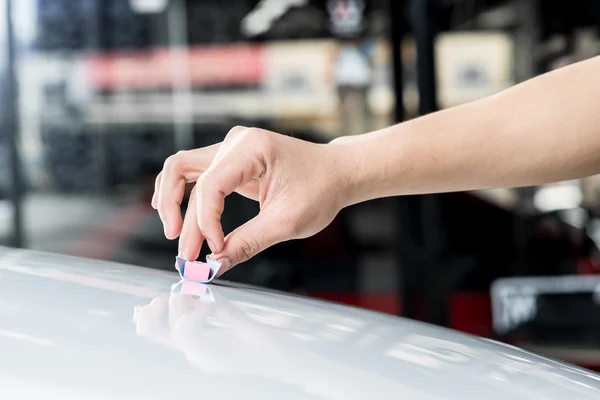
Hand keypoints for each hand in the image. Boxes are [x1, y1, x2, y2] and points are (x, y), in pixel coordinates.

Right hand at [152, 126, 351, 275]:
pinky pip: (195, 175)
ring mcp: (231, 149)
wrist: (337, 173)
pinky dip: (182, 195)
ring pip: (183, 171)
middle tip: (185, 254)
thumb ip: (248, 242)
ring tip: (175, 236)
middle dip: (181, 216)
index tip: (216, 250)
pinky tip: (175, 215)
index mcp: (252, 147)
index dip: (206, 221)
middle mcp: (235, 142)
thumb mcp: (287, 221)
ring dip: (173, 203)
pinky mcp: (231, 161)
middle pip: (185, 173)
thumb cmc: (320, 190)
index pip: (210, 184)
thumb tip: (215, 266)